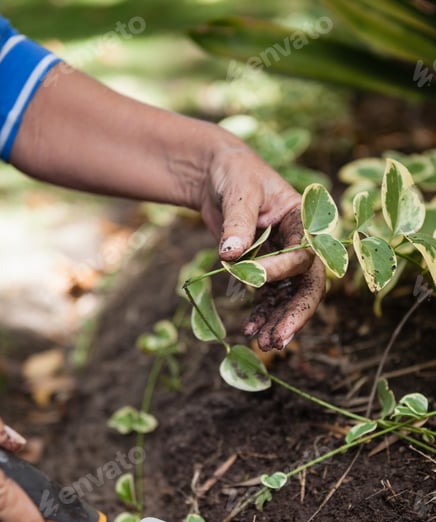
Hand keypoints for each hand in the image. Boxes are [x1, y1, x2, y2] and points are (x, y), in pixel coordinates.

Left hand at [200, 143, 325, 349]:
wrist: (216, 175)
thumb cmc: (233, 173)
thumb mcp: (238, 192)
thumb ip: (237, 222)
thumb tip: (231, 253)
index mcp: (304, 220)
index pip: (303, 253)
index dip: (282, 269)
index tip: (251, 277)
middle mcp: (299, 242)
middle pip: (306, 284)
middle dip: (294, 313)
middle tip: (278, 340)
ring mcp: (282, 259)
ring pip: (288, 297)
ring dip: (277, 321)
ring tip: (264, 345)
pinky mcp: (264, 269)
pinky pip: (268, 297)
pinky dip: (261, 314)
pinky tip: (250, 331)